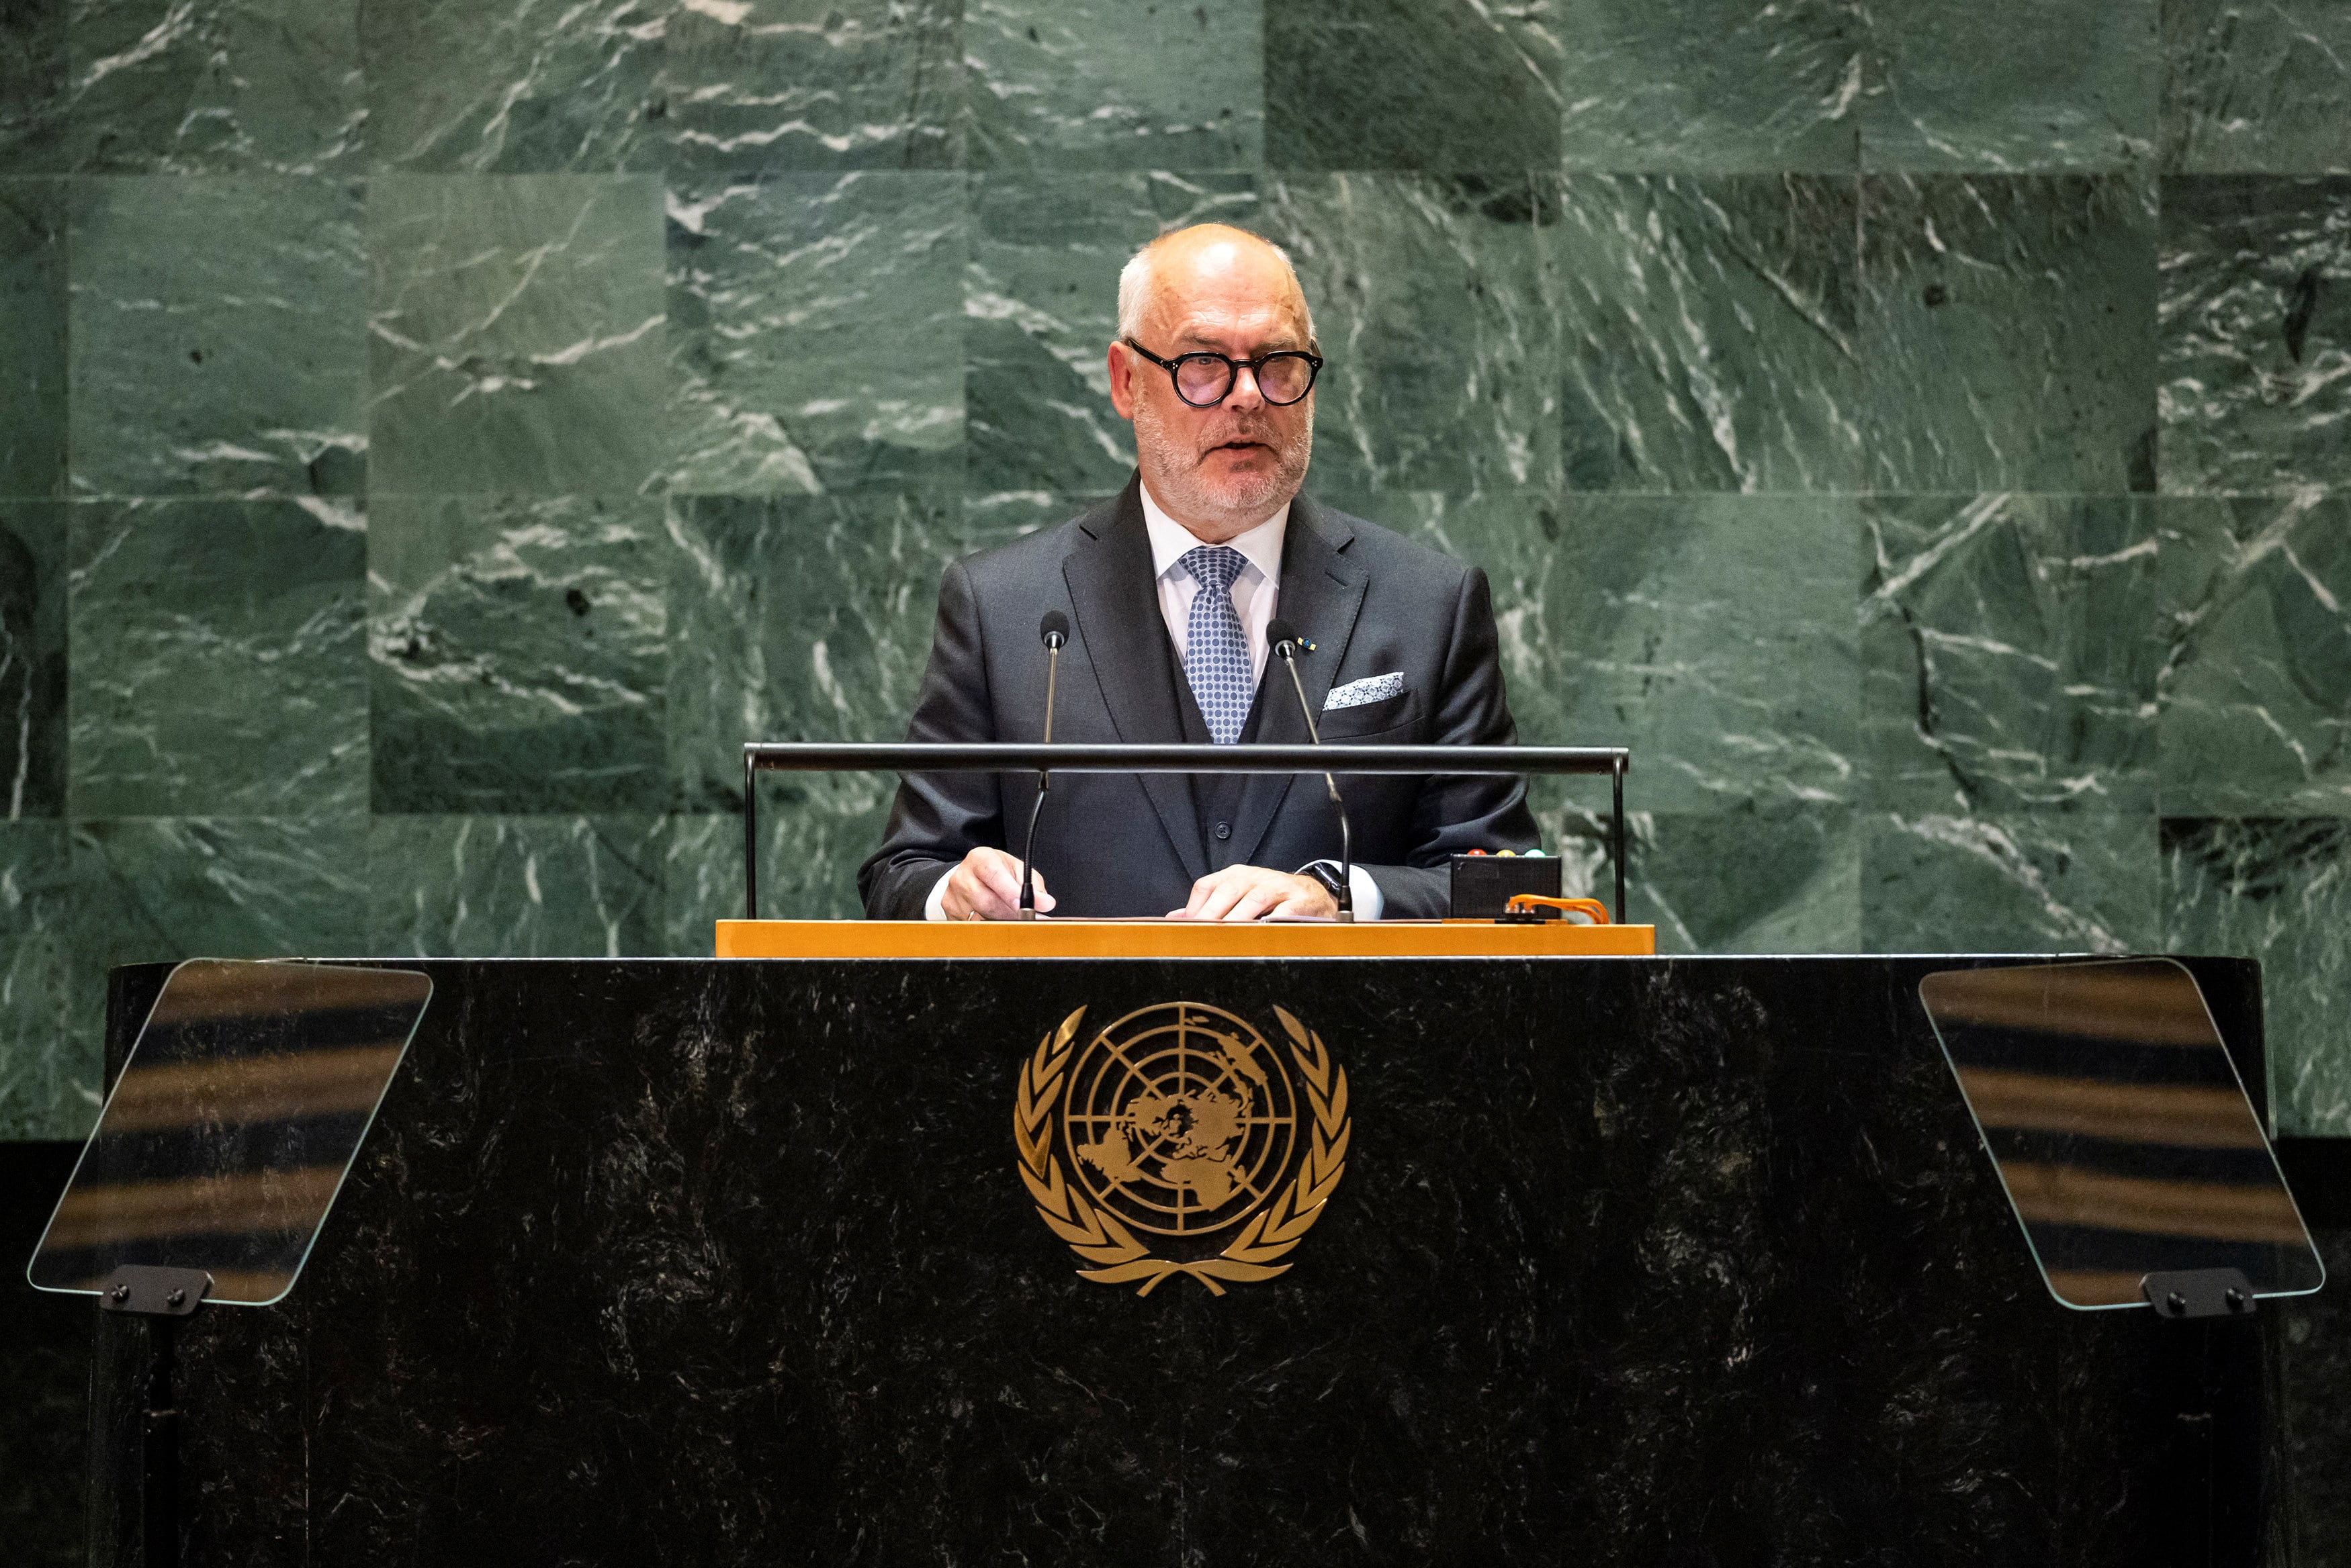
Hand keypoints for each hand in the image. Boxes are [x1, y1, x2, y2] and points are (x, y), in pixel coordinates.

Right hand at [939, 847, 1054, 920]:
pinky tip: (995, 923)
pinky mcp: (950, 914)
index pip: (994, 875)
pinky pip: (972, 928)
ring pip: (979, 918)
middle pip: (986, 902)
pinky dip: (988, 929)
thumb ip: (1033, 885)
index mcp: (980, 859)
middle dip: (1010, 913)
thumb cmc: (995, 872)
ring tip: (1012, 920)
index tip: (1025, 906)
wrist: (970, 876)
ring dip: (1000, 923)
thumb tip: (1045, 903)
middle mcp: (962, 876)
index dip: (1010, 892)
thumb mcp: (1016, 870)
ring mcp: (953, 897)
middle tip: (1026, 919)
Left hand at [1168, 865, 1335, 921]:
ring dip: (1238, 918)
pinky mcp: (1300, 900)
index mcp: (1236, 876)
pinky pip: (1285, 911)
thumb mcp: (1240, 896)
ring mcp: (1278, 887)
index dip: (1194, 907)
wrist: (1314, 895)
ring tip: (1226, 937)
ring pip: (1254, 899)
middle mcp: (1255, 877)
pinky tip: (1261, 934)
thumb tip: (1176, 917)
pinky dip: (1273, 921)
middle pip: (1228, 891)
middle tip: (1200, 936)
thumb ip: (1209, 905)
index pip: (1207, 885)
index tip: (1185, 929)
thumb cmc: (1273, 898)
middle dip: (1211, 915)